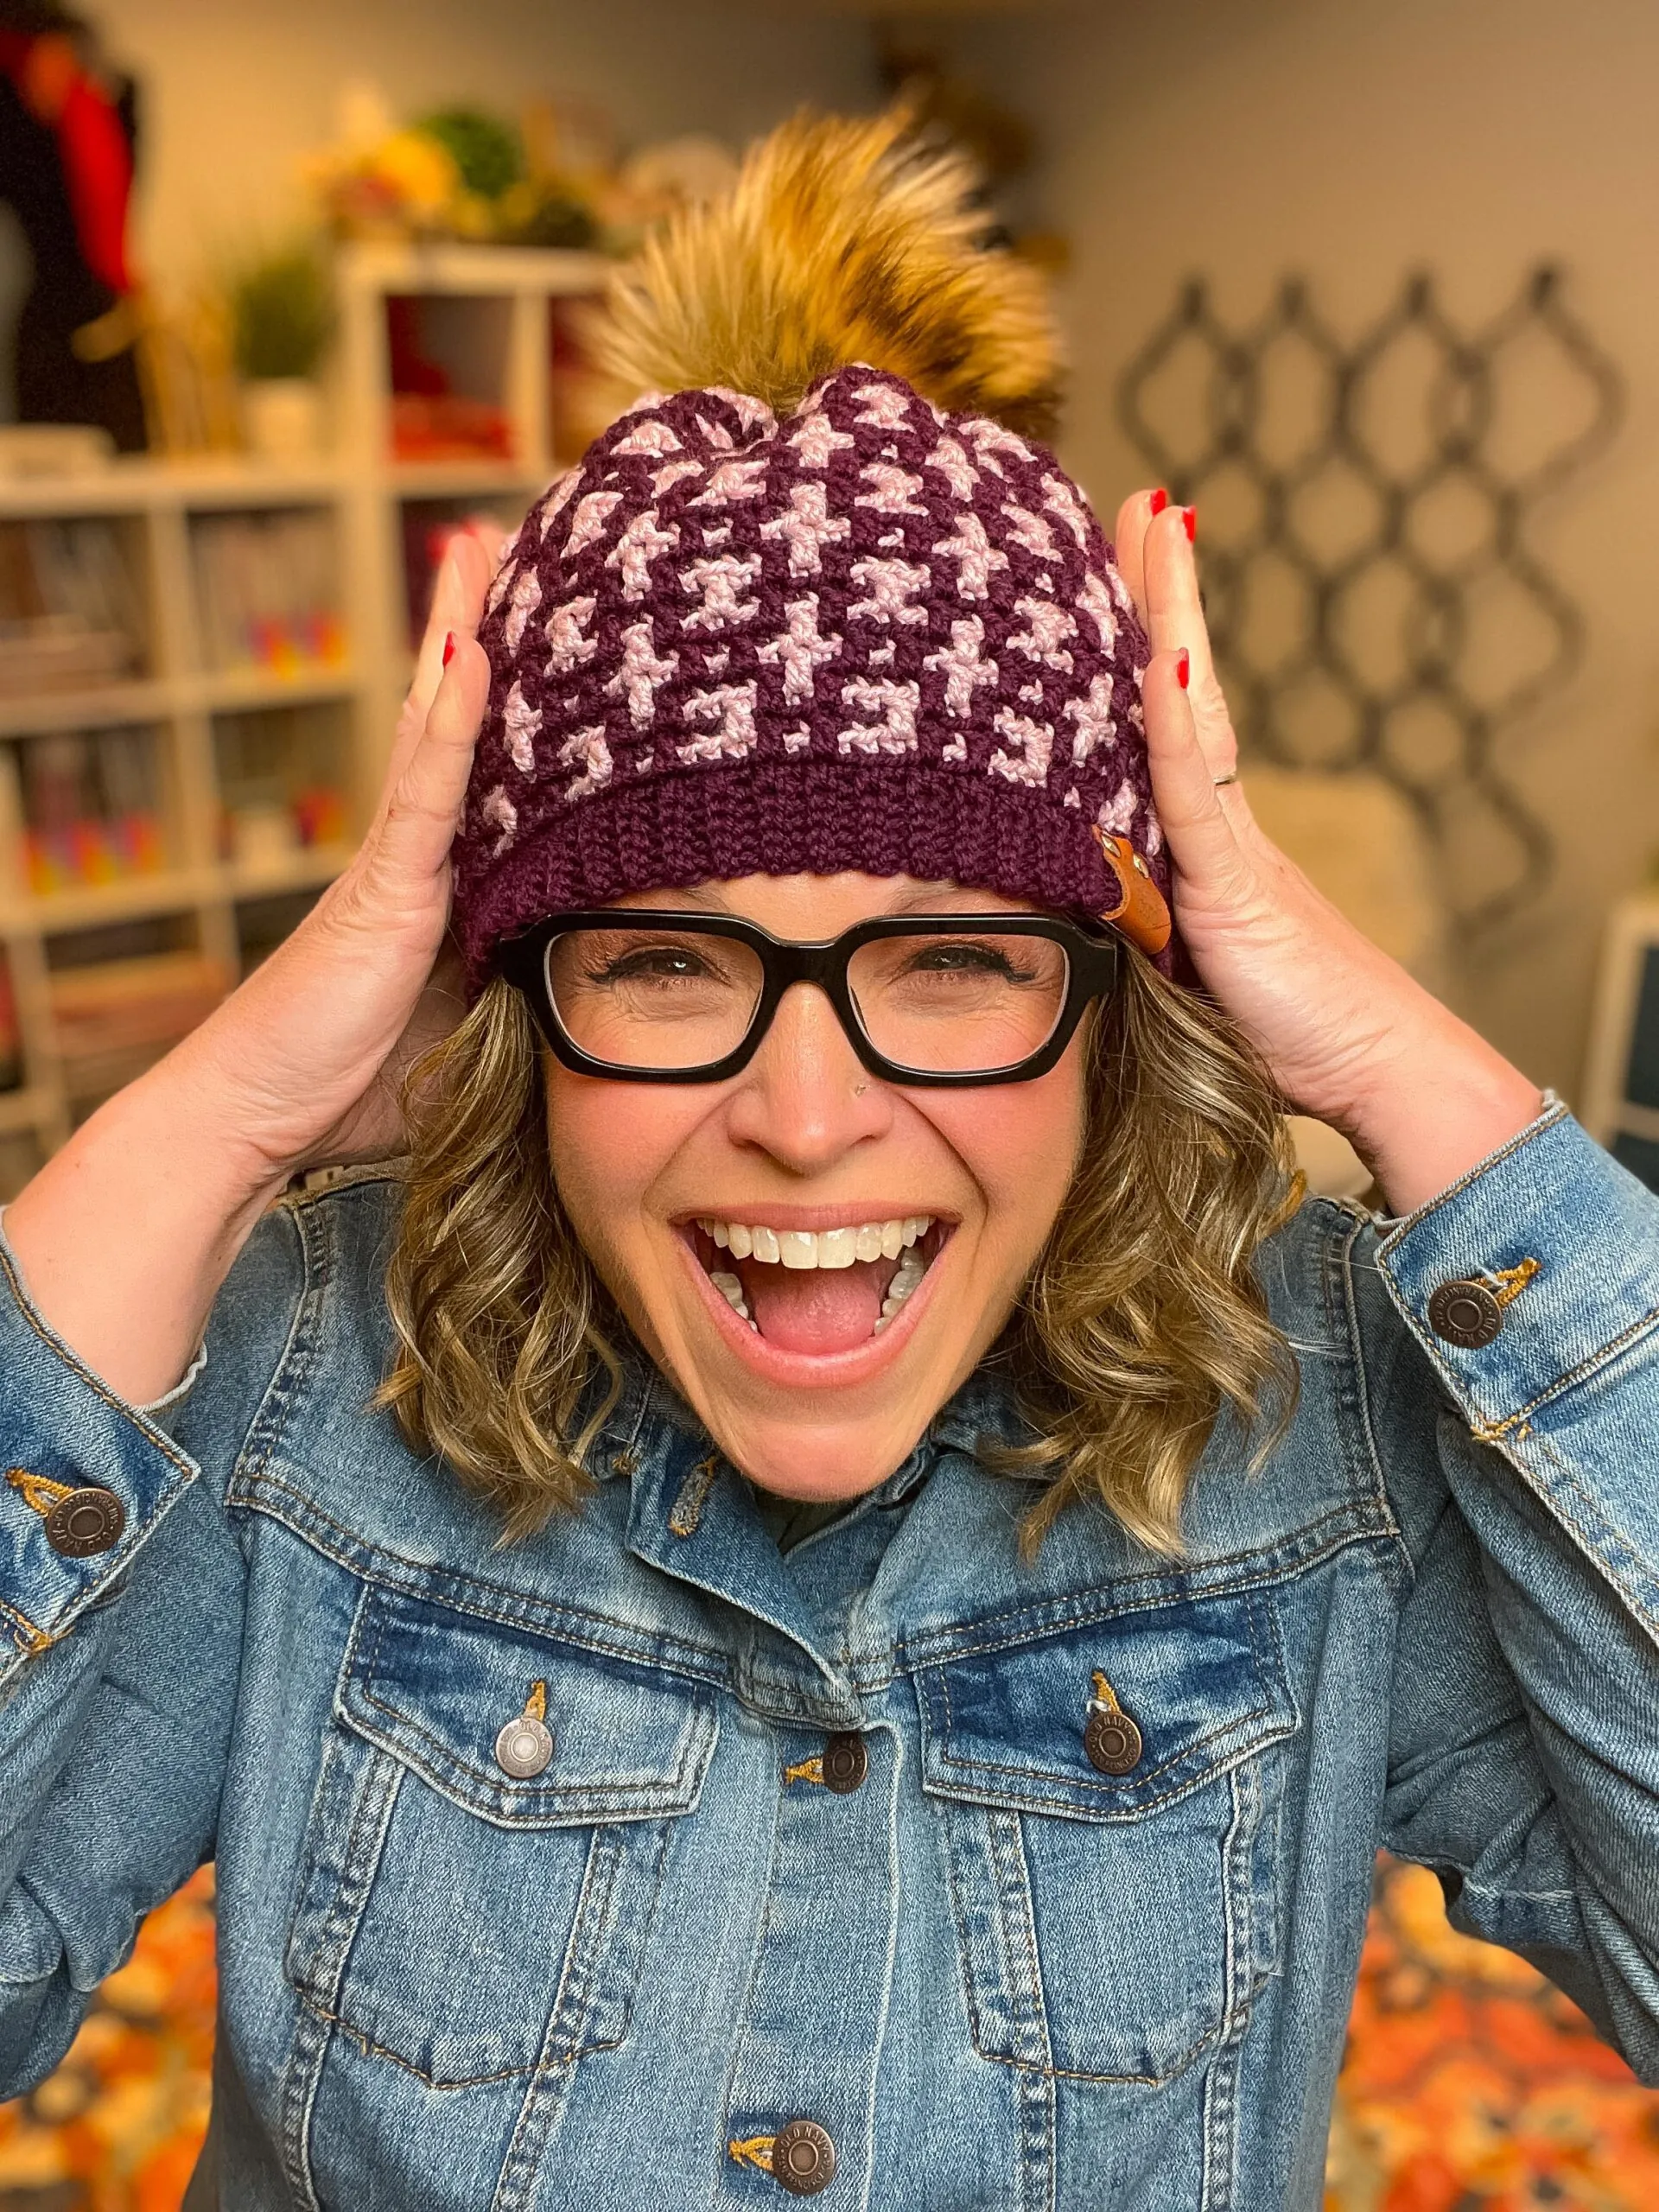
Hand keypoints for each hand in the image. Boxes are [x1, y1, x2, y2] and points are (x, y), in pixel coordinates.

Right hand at [180, 528, 499, 1184]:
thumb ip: (519, 991)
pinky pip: (426, 791)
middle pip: (453, 719)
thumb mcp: (471, 1029)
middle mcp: (417, 853)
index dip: (503, 694)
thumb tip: (597, 986)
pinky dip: (450, 718)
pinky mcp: (383, 889)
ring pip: (436, 728)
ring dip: (461, 635)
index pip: (483, 768)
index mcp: (440, 880)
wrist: (261, 1115)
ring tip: (478, 544)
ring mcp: (397, 862)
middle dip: (478, 628)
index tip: (543, 624)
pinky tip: (468, 650)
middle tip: (505, 535)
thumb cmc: (356, 1082)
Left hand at [1114, 492, 1542, 1212]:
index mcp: (1203, 837)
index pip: (1162, 719)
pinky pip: (1195, 793)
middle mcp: (1220, 821)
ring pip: (1189, 711)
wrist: (1377, 1068)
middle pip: (1180, 685)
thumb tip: (1074, 895)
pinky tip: (1161, 654)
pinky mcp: (1235, 886)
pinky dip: (1175, 721)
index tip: (1122, 563)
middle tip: (1143, 501)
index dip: (1143, 642)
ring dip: (1168, 616)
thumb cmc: (1283, 1029)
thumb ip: (1138, 920)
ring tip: (1155, 524)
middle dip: (1157, 592)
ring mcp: (1232, 844)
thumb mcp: (1181, 965)